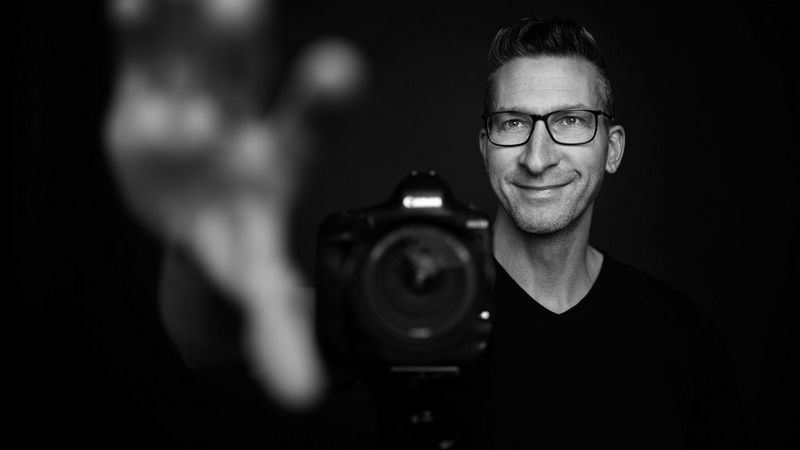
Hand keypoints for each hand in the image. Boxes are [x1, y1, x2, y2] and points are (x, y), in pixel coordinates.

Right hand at [104, 0, 365, 409]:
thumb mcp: (256, 284)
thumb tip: (301, 393)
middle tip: (240, 11)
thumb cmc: (234, 234)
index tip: (339, 70)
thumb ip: (276, 330)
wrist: (189, 204)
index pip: (302, 131)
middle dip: (238, 45)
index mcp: (273, 162)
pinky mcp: (145, 91)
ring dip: (188, 22)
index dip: (318, 101)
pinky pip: (140, 52)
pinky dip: (136, 28)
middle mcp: (236, 122)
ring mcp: (191, 102)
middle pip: (240, 76)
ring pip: (191, 51)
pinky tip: (132, 7)